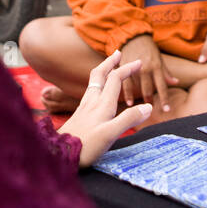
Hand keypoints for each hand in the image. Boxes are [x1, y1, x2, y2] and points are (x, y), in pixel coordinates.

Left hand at [60, 51, 154, 166]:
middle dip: (110, 62)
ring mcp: (83, 108)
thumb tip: (148, 106)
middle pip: (100, 75)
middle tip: (118, 53)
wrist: (58, 155)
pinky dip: (96, 85)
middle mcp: (91, 102)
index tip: (139, 62)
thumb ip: (129, 119)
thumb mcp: (110, 134)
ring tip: (108, 68)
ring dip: (103, 72)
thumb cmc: (85, 146)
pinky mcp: (78, 116)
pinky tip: (96, 93)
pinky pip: (89, 93)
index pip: (115, 79)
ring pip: (93, 83)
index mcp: (102, 104)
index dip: (127, 69)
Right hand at [118, 33, 176, 112]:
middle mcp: (147, 68)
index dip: (165, 99)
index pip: (162, 86)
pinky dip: (128, 94)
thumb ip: (166, 72)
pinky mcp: (125, 67)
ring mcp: (135, 68)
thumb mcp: (160, 59)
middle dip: (150, 100)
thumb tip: (176, 82)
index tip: (167, 110)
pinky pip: (126, 84)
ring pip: (138, 87)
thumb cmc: (150, 50)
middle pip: (149, 89)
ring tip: (140, 108)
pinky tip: (129, 103)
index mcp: (157, 67)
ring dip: (139, 98)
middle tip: (151, 109)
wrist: (135, 37)